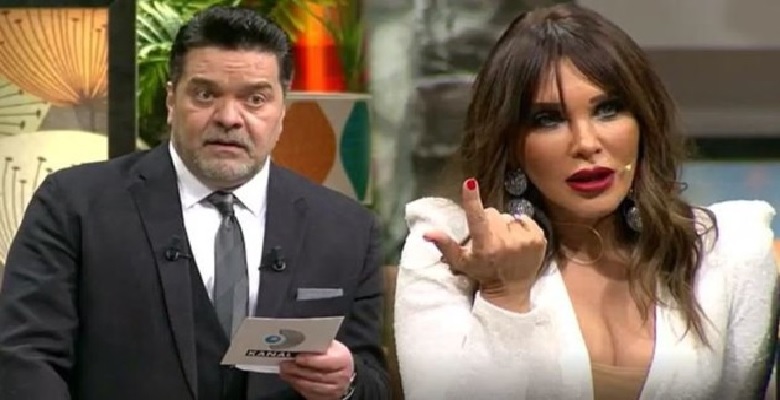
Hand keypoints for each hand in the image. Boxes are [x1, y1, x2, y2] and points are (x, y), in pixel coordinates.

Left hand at [280, 340, 354, 399]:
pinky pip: (310, 394)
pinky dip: (299, 387)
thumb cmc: (334, 355)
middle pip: (316, 375)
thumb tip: (299, 343)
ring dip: (296, 379)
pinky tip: (291, 380)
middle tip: (284, 365)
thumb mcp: (331, 347)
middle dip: (298, 370)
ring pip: (312, 386)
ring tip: (285, 372)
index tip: (297, 358)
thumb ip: (319, 345)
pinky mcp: (328, 398)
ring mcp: (336, 389)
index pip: (326, 361)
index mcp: (343, 359)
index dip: (310, 360)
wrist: (343, 372)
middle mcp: (342, 376)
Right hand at [423, 178, 546, 304]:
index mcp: (485, 246)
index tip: (469, 183)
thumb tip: (426, 232)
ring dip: (505, 226)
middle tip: (489, 238)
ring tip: (504, 242)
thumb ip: (445, 245)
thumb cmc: (482, 273)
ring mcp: (524, 240)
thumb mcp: (461, 262)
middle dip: (489, 221)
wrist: (511, 289)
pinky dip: (521, 227)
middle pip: (493, 213)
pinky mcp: (539, 239)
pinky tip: (517, 241)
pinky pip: (525, 219)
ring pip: (509, 217)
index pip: (476, 218)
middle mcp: (506, 242)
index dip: (472, 199)